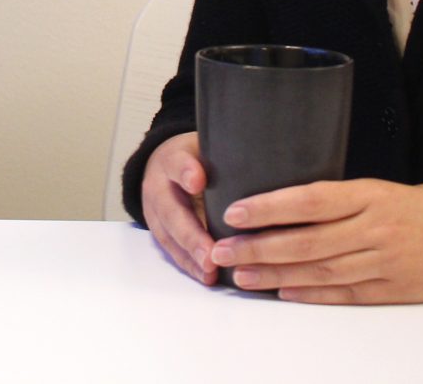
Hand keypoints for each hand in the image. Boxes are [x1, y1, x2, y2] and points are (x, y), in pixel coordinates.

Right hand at [139, 132, 219, 283]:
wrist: (163, 167)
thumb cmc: (196, 158)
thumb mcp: (205, 146)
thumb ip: (226, 154)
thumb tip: (266, 160)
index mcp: (172, 159)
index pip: (177, 163)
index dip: (186, 172)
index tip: (198, 181)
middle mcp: (159, 186)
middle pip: (172, 211)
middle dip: (192, 235)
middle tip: (210, 254)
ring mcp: (156, 212)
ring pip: (170, 236)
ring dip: (191, 256)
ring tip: (210, 272)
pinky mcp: (160, 232)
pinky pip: (172, 251)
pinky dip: (190, 265)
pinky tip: (206, 276)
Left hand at [209, 179, 422, 303]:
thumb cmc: (415, 207)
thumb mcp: (377, 188)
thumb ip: (335, 198)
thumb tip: (279, 205)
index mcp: (368, 195)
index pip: (309, 200)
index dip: (269, 207)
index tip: (235, 212)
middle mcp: (373, 229)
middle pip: (307, 241)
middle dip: (259, 246)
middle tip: (222, 249)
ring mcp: (383, 262)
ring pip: (320, 271)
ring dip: (276, 275)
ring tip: (241, 274)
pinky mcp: (393, 291)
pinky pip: (344, 294)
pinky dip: (311, 295)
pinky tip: (283, 293)